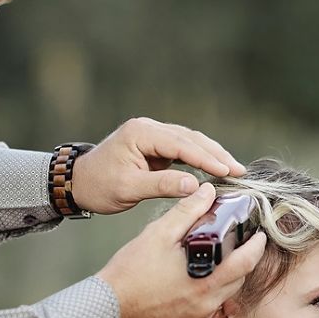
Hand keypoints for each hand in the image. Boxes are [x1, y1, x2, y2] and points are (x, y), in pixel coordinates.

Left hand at [71, 117, 244, 214]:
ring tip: (234, 170)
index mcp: (140, 133)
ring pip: (189, 141)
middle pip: (190, 138)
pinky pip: (182, 149)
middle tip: (240, 171)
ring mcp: (152, 135)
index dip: (206, 158)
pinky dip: (199, 159)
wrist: (78, 182)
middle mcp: (148, 128)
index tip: (227, 171)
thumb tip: (195, 185)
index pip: (181, 144)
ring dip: (211, 155)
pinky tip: (215, 170)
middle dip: (216, 155)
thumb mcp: (128, 189)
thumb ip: (162, 185)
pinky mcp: (154, 145)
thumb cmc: (99, 186)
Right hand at [97, 183, 266, 317]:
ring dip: (225, 278)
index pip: (246, 263)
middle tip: (239, 244)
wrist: (106, 309)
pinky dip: (207, 293)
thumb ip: (186, 211)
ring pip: (223, 296)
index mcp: (205, 282)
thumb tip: (206, 192)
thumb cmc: (129, 273)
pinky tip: (193, 280)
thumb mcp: (158, 234)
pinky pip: (206, 309)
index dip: (256, 247)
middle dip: (242, 261)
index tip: (259, 235)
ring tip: (215, 260)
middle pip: (238, 281)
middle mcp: (205, 306)